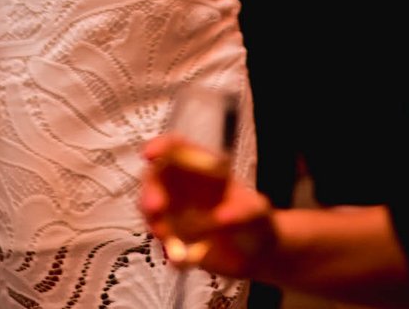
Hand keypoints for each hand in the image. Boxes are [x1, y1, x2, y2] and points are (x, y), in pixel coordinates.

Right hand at [141, 136, 276, 280]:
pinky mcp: (177, 240)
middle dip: (151, 190)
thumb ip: (242, 212)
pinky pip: (165, 243)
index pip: (177, 148)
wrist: (258, 256)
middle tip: (155, 207)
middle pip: (157, 178)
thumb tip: (220, 217)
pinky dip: (169, 251)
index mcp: (203, 168)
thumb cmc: (258, 222)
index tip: (149, 155)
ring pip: (153, 210)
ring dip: (154, 221)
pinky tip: (181, 261)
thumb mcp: (257, 212)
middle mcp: (185, 186)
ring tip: (166, 236)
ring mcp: (178, 213)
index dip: (161, 147)